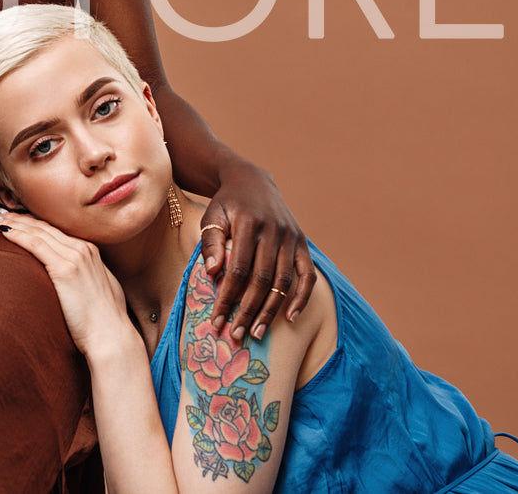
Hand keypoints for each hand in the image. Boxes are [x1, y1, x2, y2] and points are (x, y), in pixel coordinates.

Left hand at [0, 209, 132, 358]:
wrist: (112, 337)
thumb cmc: (103, 322)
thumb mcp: (98, 290)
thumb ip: (84, 278)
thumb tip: (71, 282)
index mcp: (90, 251)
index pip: (54, 229)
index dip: (32, 222)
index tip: (14, 217)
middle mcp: (83, 248)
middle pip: (44, 226)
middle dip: (18, 217)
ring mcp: (75, 257)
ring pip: (37, 231)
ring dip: (12, 222)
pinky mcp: (65, 269)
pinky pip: (35, 245)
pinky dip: (17, 235)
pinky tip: (3, 232)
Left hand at [199, 159, 315, 342]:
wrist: (252, 181)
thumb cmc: (227, 204)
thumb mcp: (212, 216)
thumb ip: (210, 242)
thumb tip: (212, 273)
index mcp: (249, 224)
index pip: (238, 270)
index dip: (227, 298)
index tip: (216, 321)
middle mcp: (273, 231)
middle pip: (262, 280)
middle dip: (248, 311)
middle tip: (236, 335)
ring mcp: (291, 237)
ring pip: (283, 282)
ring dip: (271, 310)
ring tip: (258, 332)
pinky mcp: (302, 243)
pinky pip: (307, 275)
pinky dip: (302, 298)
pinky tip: (291, 318)